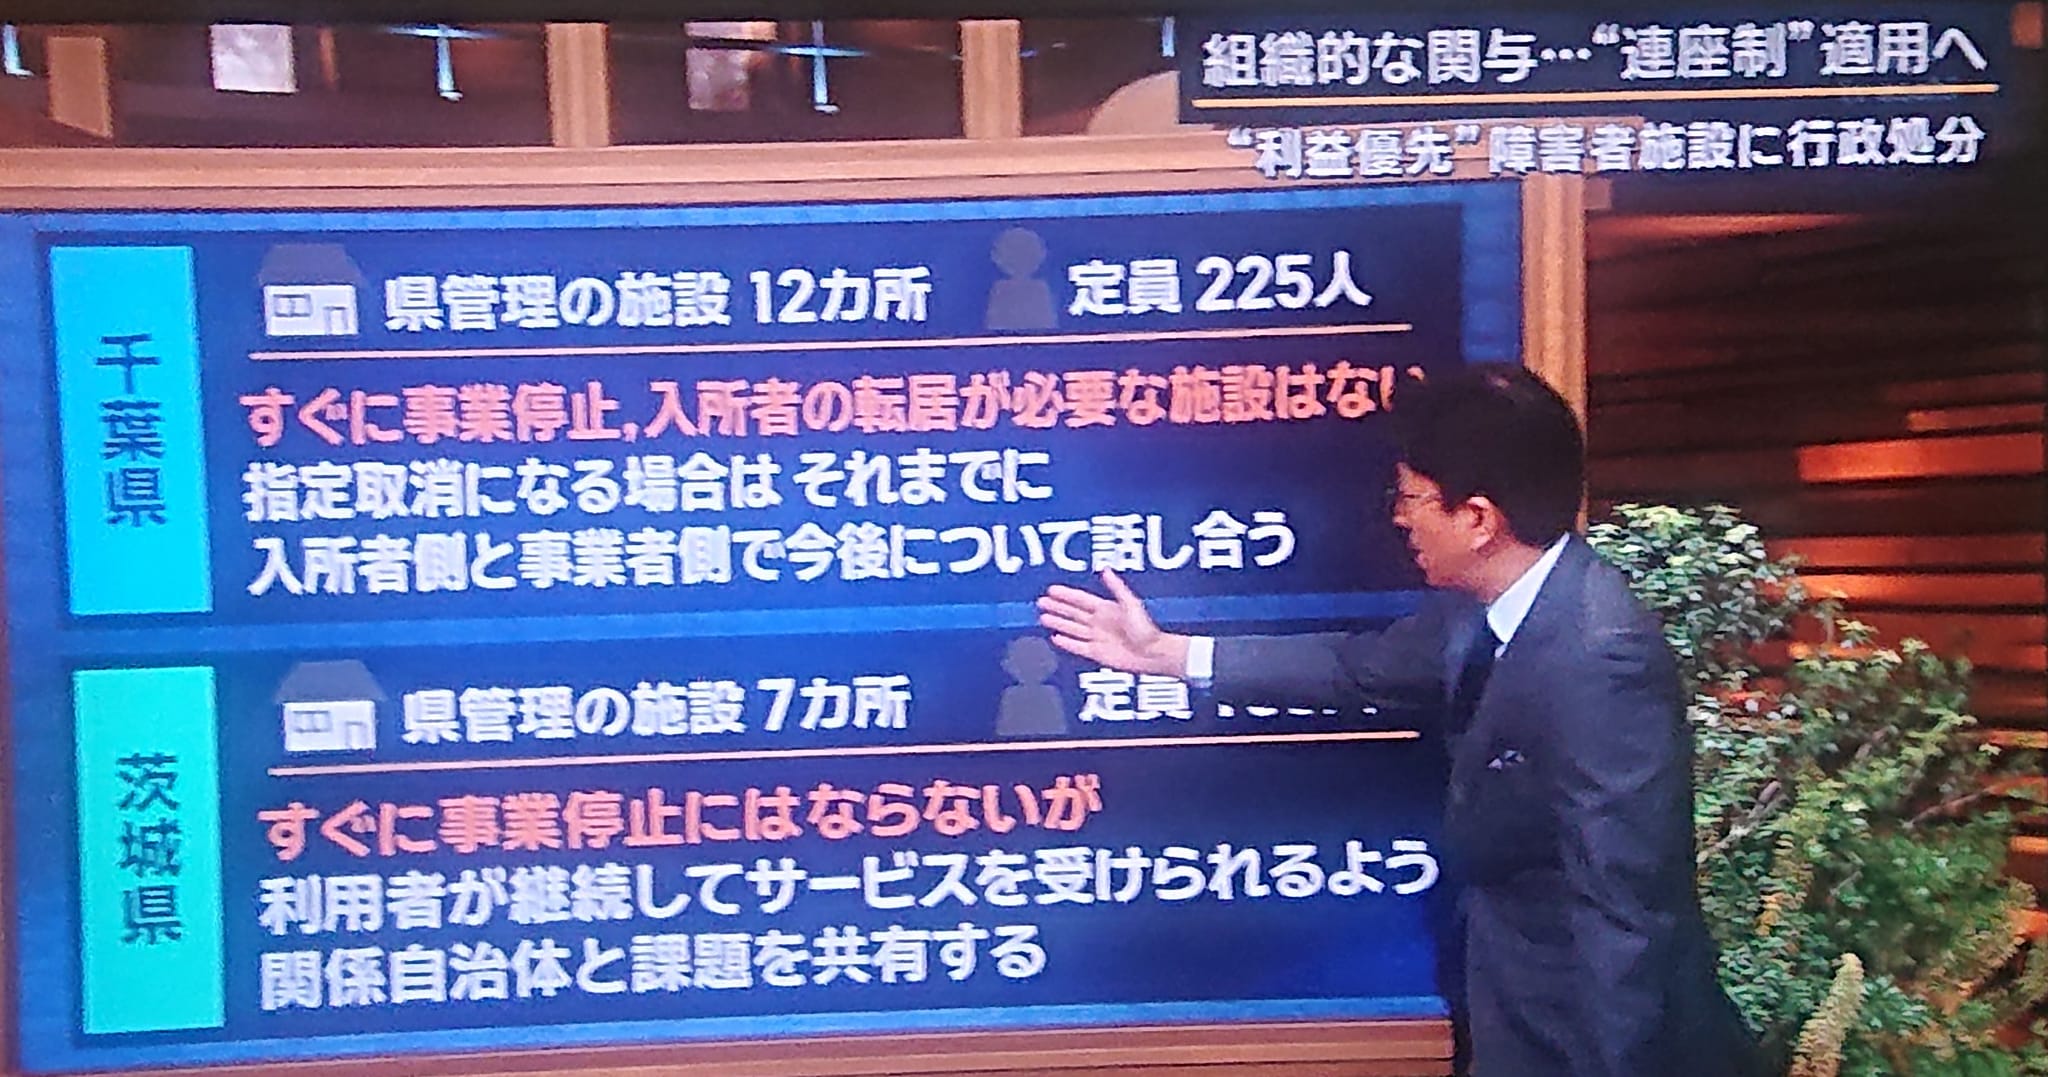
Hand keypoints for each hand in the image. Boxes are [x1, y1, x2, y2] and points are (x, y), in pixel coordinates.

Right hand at [1035, 569, 1189, 677]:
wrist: (1153, 654)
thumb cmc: (1146, 630)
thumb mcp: (1131, 604)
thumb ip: (1116, 588)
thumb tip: (1105, 570)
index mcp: (1106, 609)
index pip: (1080, 600)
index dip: (1066, 595)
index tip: (1052, 590)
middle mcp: (1100, 623)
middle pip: (1073, 613)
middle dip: (1057, 607)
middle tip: (1042, 602)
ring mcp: (1097, 638)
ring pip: (1072, 628)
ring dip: (1058, 622)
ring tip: (1043, 617)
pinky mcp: (1097, 653)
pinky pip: (1077, 647)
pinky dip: (1066, 642)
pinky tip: (1056, 637)